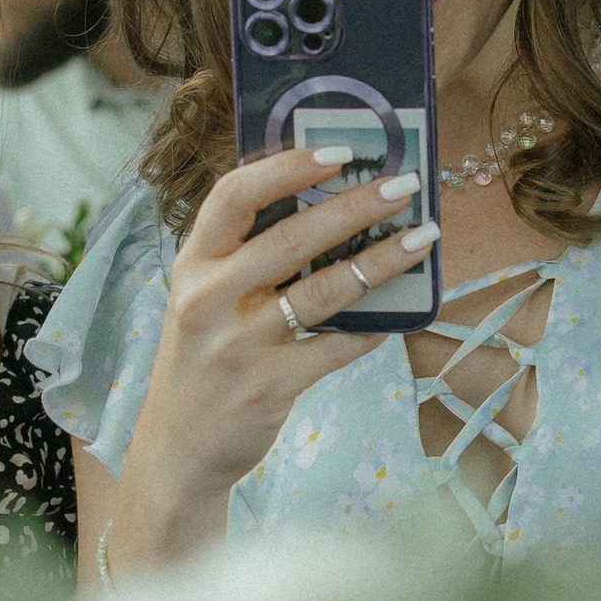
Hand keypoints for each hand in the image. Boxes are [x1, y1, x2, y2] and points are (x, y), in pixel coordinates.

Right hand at [117, 146, 436, 565]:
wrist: (177, 449)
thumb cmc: (201, 360)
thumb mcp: (202, 301)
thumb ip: (243, 258)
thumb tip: (327, 206)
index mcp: (192, 265)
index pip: (233, 196)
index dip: (287, 167)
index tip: (338, 151)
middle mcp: (209, 299)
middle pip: (292, 236)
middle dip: (356, 205)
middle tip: (403, 185)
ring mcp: (239, 345)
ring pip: (324, 290)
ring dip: (382, 260)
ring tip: (423, 237)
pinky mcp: (269, 386)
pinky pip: (336, 348)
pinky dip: (372, 327)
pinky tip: (401, 314)